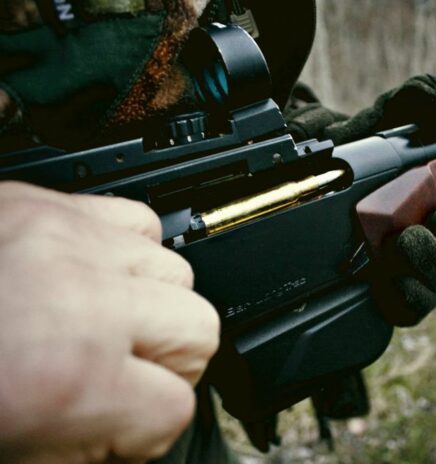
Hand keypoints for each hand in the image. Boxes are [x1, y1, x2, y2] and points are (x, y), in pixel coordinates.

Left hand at [0, 182, 219, 462]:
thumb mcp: (12, 453)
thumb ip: (87, 450)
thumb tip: (132, 435)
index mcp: (66, 379)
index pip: (175, 409)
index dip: (147, 430)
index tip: (121, 429)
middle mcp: (78, 297)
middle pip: (198, 329)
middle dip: (165, 364)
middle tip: (119, 378)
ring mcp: (62, 240)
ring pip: (174, 271)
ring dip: (147, 306)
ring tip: (100, 323)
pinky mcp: (40, 204)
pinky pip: (134, 223)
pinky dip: (125, 255)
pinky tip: (87, 278)